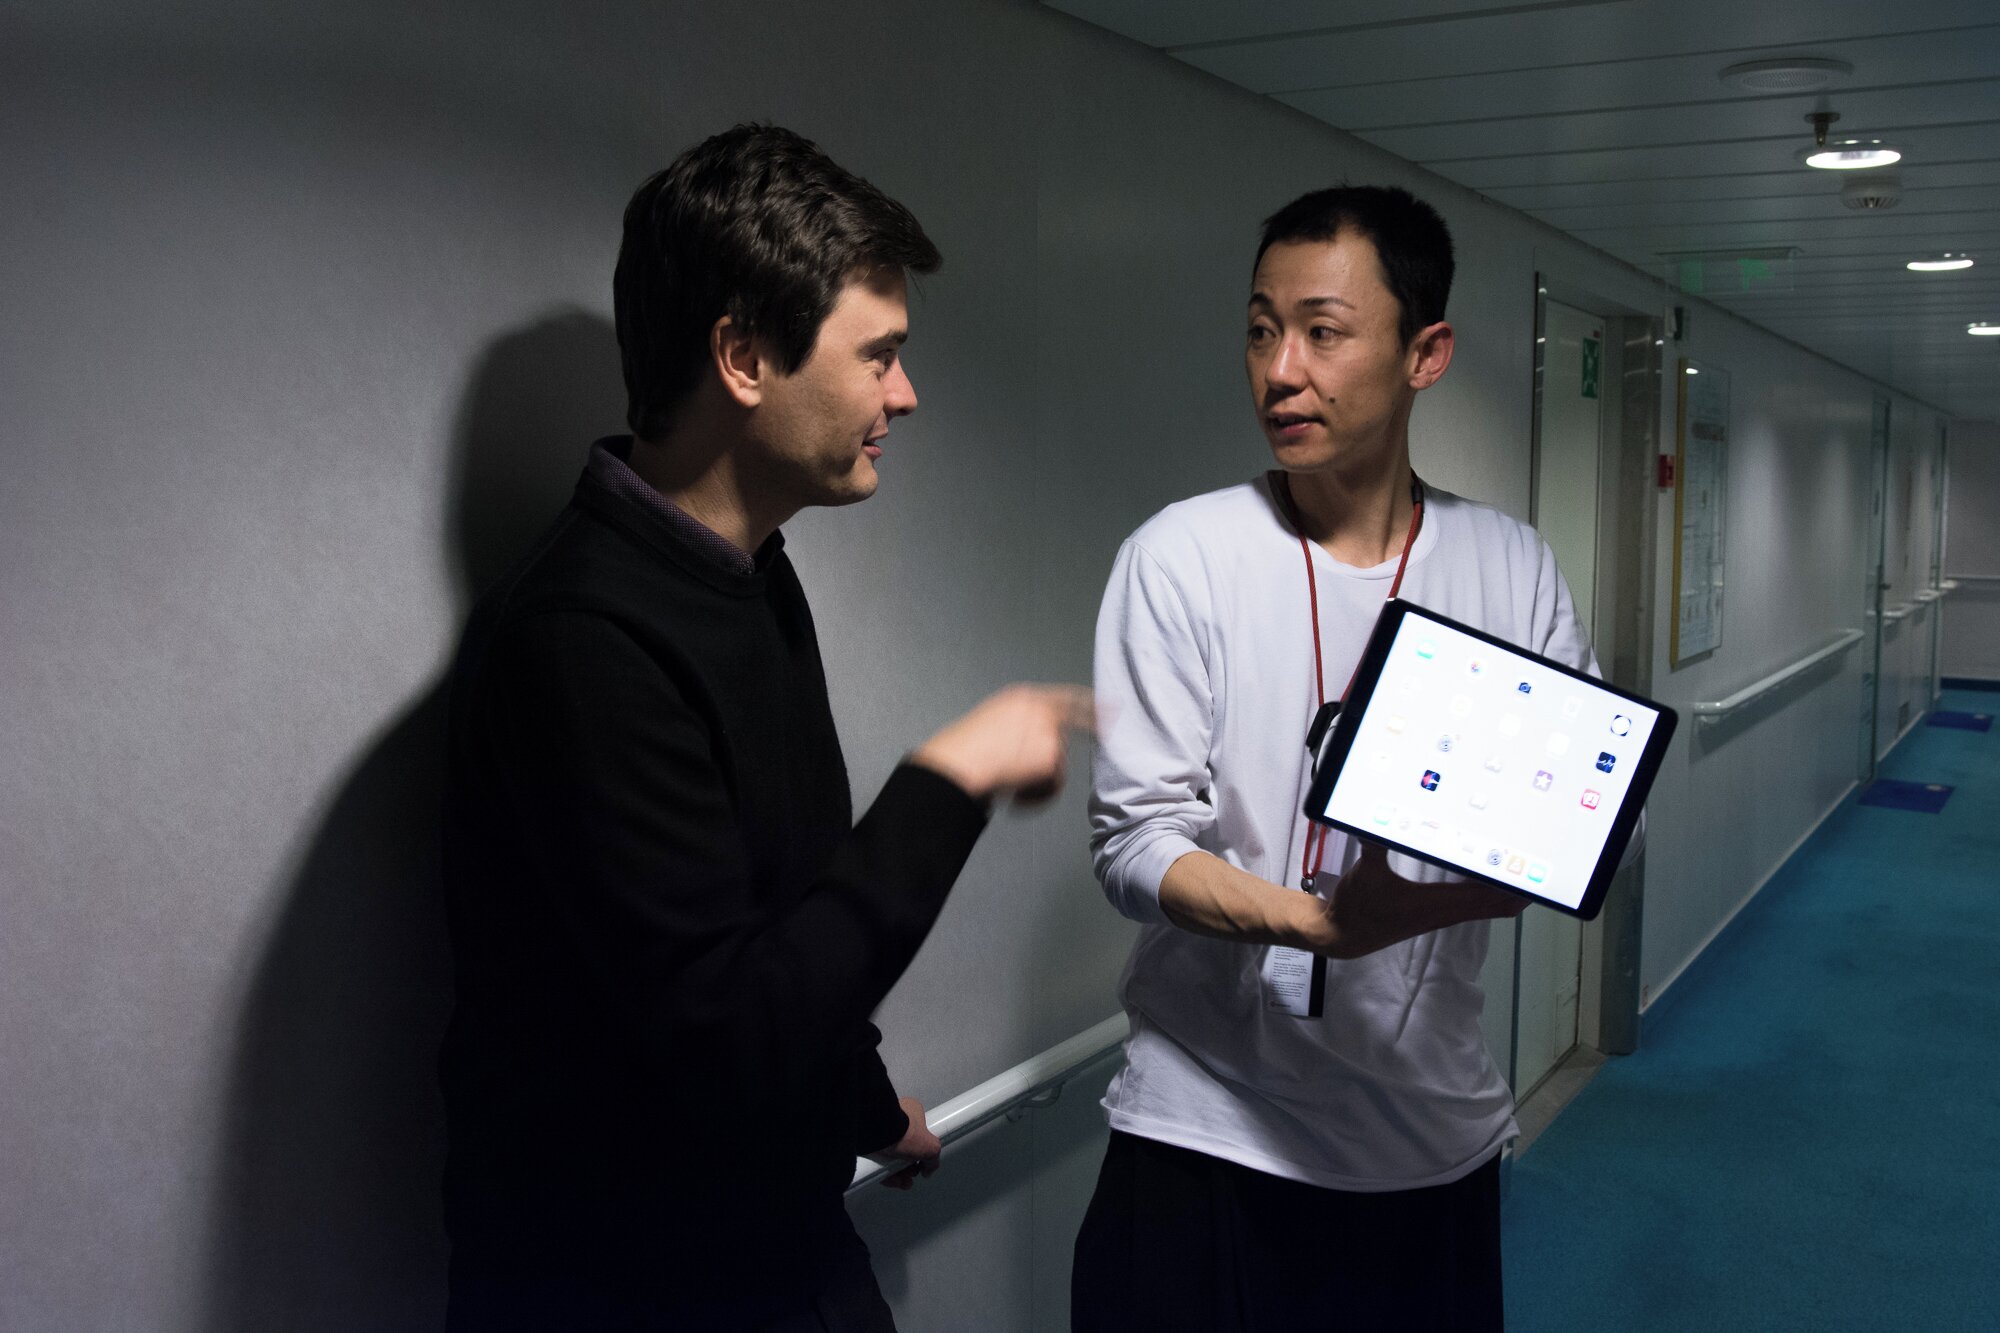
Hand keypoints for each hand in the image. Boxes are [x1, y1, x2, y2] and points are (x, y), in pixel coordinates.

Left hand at [877, 1096, 940, 1190]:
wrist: (875, 1132)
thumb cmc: (902, 1130)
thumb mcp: (931, 1146)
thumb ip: (933, 1159)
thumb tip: (929, 1168)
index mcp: (911, 1112)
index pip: (920, 1134)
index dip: (923, 1151)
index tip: (923, 1163)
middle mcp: (895, 1120)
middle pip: (906, 1149)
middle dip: (910, 1166)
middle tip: (912, 1172)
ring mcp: (881, 1133)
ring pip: (892, 1158)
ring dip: (899, 1173)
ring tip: (903, 1181)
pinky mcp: (868, 1144)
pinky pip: (878, 1162)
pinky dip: (885, 1173)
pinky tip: (892, 1180)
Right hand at [910, 684, 1094, 804]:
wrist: (956, 765)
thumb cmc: (962, 751)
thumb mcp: (990, 724)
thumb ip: (1018, 726)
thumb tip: (1033, 743)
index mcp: (1022, 697)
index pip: (1068, 697)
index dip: (1093, 705)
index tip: (1113, 709)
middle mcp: (1040, 710)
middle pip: (1068, 735)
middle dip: (1055, 758)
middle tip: (1058, 762)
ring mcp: (1048, 733)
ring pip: (1057, 765)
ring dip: (1035, 781)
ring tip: (1007, 783)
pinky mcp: (1051, 757)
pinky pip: (1053, 786)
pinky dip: (1035, 796)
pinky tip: (1014, 794)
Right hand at [1314, 841, 1526, 958]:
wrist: (1344, 936)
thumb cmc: (1358, 907)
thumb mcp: (1365, 872)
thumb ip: (1373, 845)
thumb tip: (1374, 818)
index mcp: (1436, 904)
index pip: (1489, 898)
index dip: (1514, 888)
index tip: (1534, 871)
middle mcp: (1446, 913)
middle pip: (1499, 906)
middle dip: (1522, 889)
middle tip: (1541, 863)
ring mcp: (1442, 916)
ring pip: (1488, 908)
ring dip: (1506, 891)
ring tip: (1521, 865)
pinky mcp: (1435, 915)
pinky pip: (1473, 906)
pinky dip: (1487, 893)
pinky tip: (1485, 874)